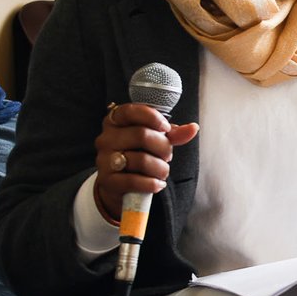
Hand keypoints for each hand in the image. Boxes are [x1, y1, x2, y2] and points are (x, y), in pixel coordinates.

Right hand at [94, 102, 198, 220]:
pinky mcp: (107, 180)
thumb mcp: (155, 140)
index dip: (152, 117)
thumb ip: (173, 134)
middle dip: (163, 147)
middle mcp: (106, 138)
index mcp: (115, 122)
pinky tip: (157, 184)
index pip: (131, 111)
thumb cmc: (139, 154)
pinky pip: (134, 181)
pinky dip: (152, 184)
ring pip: (141, 160)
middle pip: (141, 135)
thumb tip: (193, 128)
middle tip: (167, 156)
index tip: (166, 128)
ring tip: (162, 172)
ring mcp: (104, 159)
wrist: (119, 184)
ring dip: (160, 168)